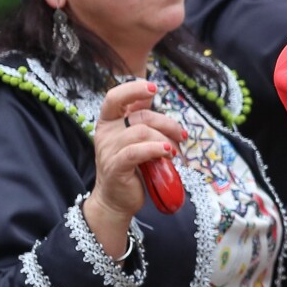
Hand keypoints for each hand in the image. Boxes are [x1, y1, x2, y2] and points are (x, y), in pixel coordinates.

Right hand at [83, 79, 187, 246]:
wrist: (116, 199)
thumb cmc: (130, 167)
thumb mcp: (135, 138)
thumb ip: (140, 117)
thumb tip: (151, 92)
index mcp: (108, 122)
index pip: (114, 97)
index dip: (133, 89)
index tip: (153, 88)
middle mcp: (105, 133)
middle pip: (139, 116)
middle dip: (167, 124)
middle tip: (181, 136)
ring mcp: (108, 150)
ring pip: (141, 133)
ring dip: (165, 140)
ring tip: (174, 152)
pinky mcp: (115, 167)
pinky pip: (136, 152)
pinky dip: (155, 149)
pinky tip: (167, 153)